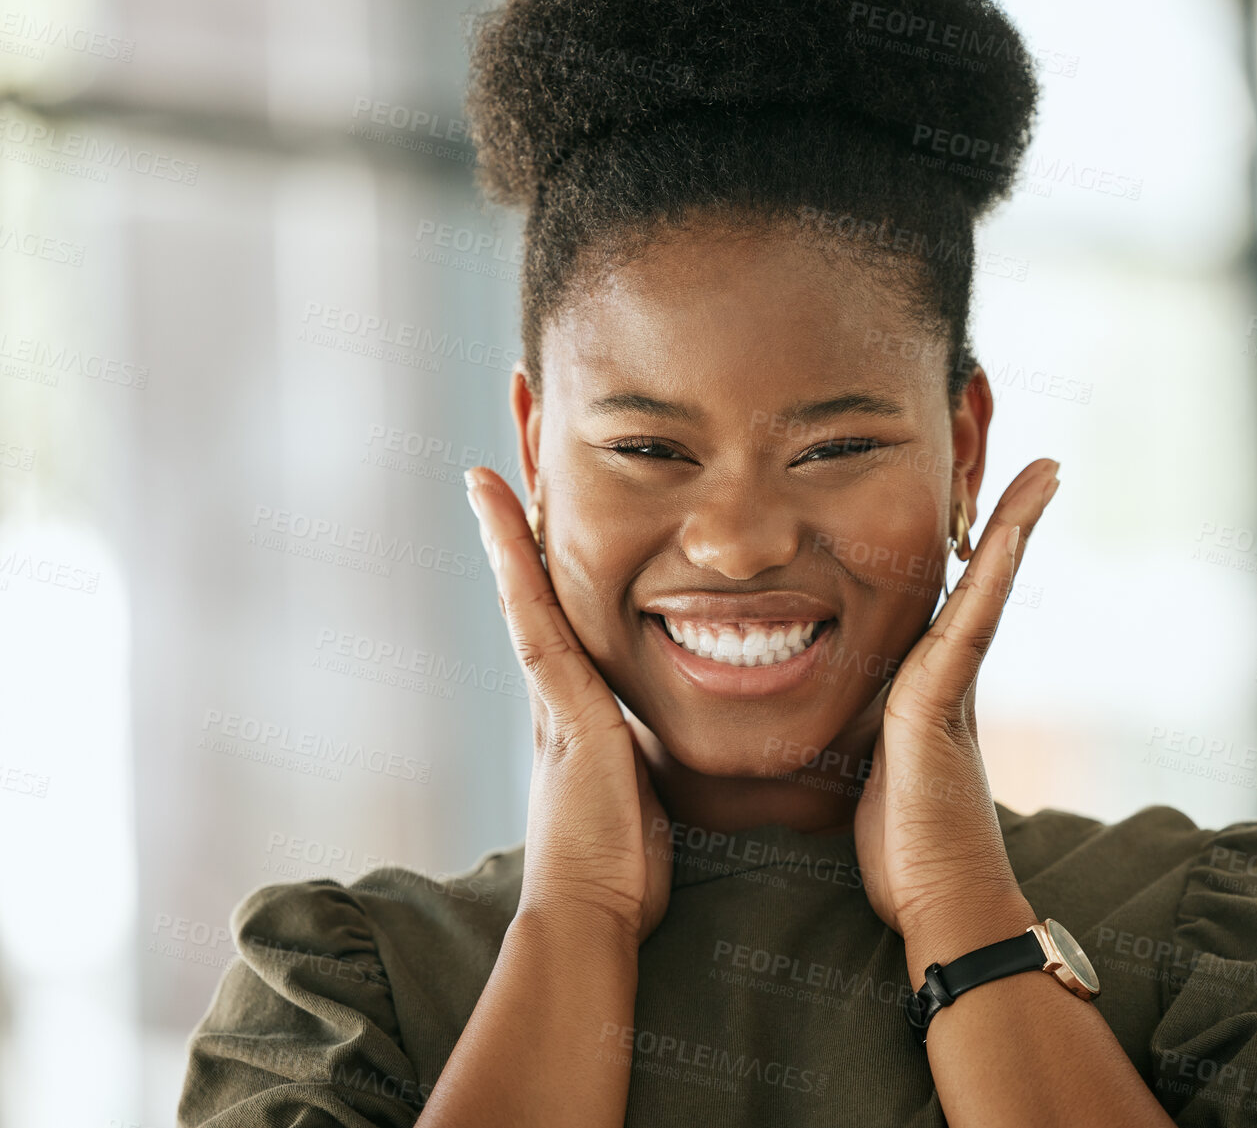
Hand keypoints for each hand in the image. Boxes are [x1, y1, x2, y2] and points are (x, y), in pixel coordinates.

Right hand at [464, 467, 672, 946]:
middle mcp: (555, 687)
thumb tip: (659, 753)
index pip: (564, 613)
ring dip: (511, 516)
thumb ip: (646, 762)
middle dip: (525, 519)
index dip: (550, 558)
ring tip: (498, 453)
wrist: (592, 911)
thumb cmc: (623, 867)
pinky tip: (494, 495)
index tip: (547, 501)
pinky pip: (529, 605)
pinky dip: (510, 550)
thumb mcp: (644, 794)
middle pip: (537, 583)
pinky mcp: (558, 695)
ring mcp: (551, 688)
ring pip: (527, 582)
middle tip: (512, 448)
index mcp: (579, 705)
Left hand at [853, 458, 1059, 950]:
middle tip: (1044, 465)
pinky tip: (1009, 535)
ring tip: (1047, 473)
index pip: (954, 601)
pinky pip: (967, 626)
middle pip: (984, 580)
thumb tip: (833, 724)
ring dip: (1017, 529)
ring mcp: (953, 687)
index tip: (994, 506)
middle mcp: (950, 676)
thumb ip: (864, 736)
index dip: (977, 552)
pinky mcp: (941, 704)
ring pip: (986, 590)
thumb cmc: (903, 848)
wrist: (941, 901)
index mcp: (929, 685)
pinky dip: (992, 577)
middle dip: (1013, 520)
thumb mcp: (868, 772)